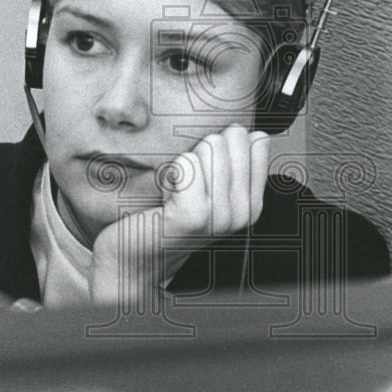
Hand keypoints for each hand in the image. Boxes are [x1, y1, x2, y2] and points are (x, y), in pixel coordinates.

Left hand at [89, 124, 271, 304]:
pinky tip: (165, 200)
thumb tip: (249, 132)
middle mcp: (243, 211)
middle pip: (233, 137)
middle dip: (202, 152)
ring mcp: (221, 215)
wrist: (135, 260)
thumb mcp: (207, 191)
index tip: (205, 176)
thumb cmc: (165, 218)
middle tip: (187, 186)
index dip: (223, 146)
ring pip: (210, 146)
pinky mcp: (195, 215)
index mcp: (252, 202)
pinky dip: (169, 174)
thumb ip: (230, 163)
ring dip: (183, 164)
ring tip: (175, 194)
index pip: (256, 140)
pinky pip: (186, 162)